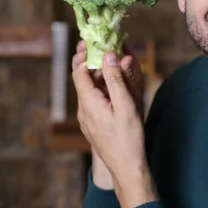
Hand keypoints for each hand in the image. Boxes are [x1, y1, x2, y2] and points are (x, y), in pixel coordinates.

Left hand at [72, 45, 157, 207]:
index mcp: (88, 102)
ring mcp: (88, 118)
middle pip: (84, 80)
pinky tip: (115, 85)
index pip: (79, 72)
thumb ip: (116, 79)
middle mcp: (83, 109)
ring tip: (112, 62)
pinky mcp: (94, 124)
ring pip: (90, 90)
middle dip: (93, 62)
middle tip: (102, 46)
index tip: (89, 41)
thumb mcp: (125, 105)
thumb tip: (109, 56)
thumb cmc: (128, 137)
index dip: (83, 55)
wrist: (126, 166)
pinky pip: (95, 100)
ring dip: (100, 75)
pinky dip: (103, 88)